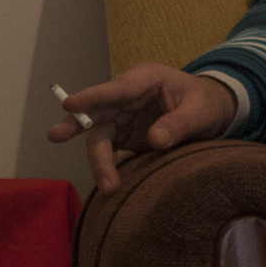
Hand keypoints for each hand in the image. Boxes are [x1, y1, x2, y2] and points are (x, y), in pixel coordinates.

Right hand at [46, 63, 236, 193]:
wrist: (210, 114)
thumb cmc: (205, 103)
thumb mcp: (201, 110)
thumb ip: (180, 123)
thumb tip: (155, 141)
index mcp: (145, 79)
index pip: (116, 88)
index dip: (93, 96)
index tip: (70, 104)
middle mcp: (127, 97)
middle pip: (97, 112)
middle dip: (76, 124)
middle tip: (55, 136)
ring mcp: (122, 117)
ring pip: (99, 137)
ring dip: (99, 161)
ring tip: (108, 187)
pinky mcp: (123, 136)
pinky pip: (107, 151)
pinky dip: (106, 167)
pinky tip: (110, 184)